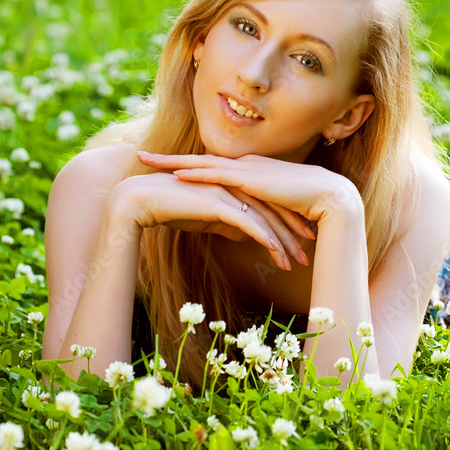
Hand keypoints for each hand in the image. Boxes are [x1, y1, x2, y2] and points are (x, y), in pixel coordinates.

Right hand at [111, 171, 305, 270]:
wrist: (142, 200)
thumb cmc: (172, 208)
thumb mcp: (207, 219)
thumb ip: (228, 223)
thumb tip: (246, 235)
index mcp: (234, 187)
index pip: (268, 206)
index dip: (286, 225)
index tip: (300, 243)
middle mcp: (235, 186)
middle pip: (273, 211)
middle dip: (292, 235)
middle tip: (306, 255)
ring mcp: (228, 193)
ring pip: (265, 219)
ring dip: (283, 242)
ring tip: (296, 263)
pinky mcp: (219, 204)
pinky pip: (248, 224)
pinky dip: (265, 239)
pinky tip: (277, 253)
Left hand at [136, 151, 362, 231]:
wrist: (328, 196)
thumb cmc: (305, 205)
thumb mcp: (272, 209)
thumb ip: (255, 211)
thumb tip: (242, 223)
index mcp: (248, 170)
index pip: (210, 166)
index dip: (184, 165)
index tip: (161, 165)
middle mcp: (244, 164)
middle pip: (199, 160)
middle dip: (169, 159)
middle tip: (141, 156)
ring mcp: (247, 169)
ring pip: (202, 163)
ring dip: (174, 163)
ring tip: (148, 162)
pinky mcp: (253, 179)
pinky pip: (219, 175)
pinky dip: (197, 174)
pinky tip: (177, 175)